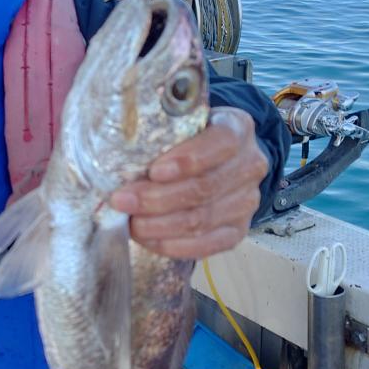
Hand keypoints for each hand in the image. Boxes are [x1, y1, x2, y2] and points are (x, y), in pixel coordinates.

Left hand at [110, 107, 268, 259]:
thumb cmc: (186, 139)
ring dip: (159, 225)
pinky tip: (148, 240)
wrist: (214, 161)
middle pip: (204, 187)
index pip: (220, 143)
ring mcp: (246, 200)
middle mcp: (249, 165)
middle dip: (157, 198)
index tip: (154, 171)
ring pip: (202, 219)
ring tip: (130, 223)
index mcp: (236, 128)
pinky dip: (172, 245)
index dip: (187, 160)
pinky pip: (206, 245)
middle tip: (123, 201)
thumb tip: (119, 156)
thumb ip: (160, 133)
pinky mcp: (238, 230)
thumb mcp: (178, 124)